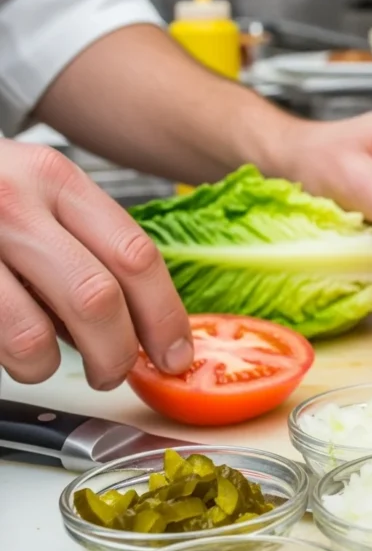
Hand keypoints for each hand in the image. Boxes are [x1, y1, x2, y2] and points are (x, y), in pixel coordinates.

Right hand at [0, 140, 192, 389]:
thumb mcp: (38, 191)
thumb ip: (88, 243)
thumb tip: (144, 323)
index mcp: (55, 179)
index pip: (136, 256)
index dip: (165, 317)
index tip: (176, 354)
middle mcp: (12, 202)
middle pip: (97, 299)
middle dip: (118, 353)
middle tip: (118, 372)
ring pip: (33, 335)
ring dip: (52, 369)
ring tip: (48, 366)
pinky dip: (9, 360)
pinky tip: (7, 349)